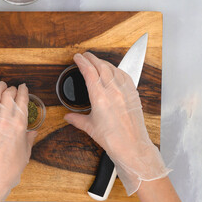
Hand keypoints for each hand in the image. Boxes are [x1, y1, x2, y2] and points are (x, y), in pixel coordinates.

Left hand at [0, 79, 36, 201]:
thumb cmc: (10, 167)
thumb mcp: (25, 152)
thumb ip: (29, 139)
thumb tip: (33, 132)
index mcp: (20, 125)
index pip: (23, 100)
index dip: (24, 91)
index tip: (24, 88)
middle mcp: (6, 119)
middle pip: (9, 95)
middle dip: (13, 89)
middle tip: (13, 89)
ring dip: (0, 87)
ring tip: (2, 85)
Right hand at [64, 52, 170, 194]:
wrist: (132, 146)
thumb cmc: (113, 139)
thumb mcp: (90, 128)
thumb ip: (77, 119)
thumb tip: (68, 116)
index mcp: (100, 97)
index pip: (89, 72)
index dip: (82, 62)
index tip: (77, 57)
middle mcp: (113, 90)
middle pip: (101, 66)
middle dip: (92, 58)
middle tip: (85, 55)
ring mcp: (125, 90)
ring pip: (113, 69)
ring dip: (104, 62)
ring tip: (97, 61)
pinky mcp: (133, 94)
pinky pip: (124, 75)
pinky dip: (117, 69)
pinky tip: (114, 70)